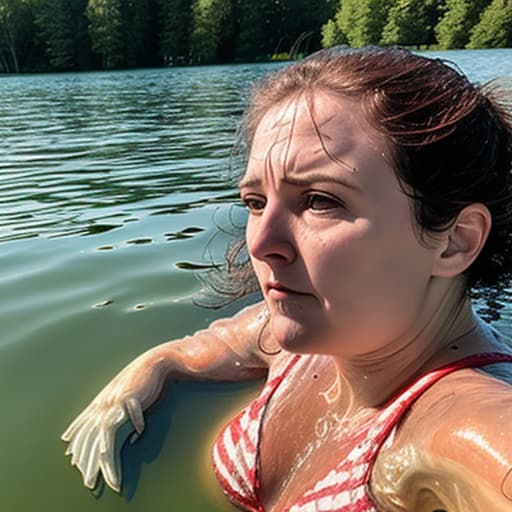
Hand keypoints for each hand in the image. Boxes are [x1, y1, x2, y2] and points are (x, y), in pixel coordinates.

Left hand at [61, 353, 166, 491]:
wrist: (154, 361)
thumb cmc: (140, 381)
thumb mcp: (121, 396)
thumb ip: (113, 412)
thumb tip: (121, 437)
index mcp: (100, 403)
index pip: (83, 428)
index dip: (78, 447)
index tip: (75, 464)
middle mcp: (105, 403)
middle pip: (91, 435)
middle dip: (88, 459)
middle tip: (90, 479)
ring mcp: (118, 400)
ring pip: (107, 430)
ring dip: (107, 450)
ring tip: (106, 464)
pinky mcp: (133, 396)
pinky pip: (132, 413)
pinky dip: (136, 424)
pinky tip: (138, 435)